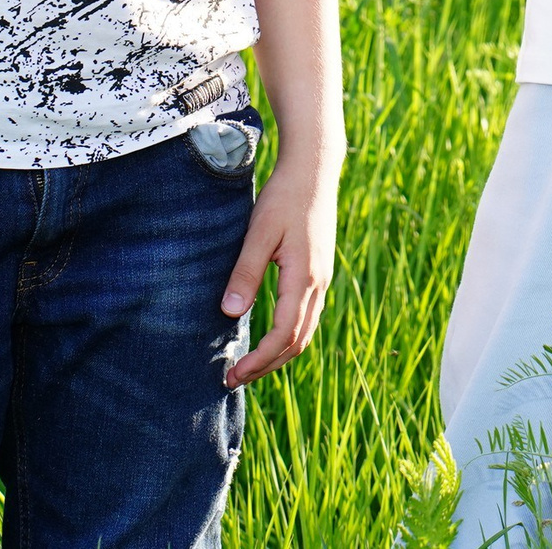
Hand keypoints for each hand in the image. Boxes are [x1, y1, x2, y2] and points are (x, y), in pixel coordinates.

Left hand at [219, 159, 338, 385]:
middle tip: (234, 379)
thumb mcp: (259, 232)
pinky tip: (269, 336)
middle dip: (267, 365)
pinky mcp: (318, 272)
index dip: (259, 359)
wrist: (314, 171)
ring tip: (249, 366)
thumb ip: (246, 273)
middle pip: (297, 341)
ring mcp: (321, 279)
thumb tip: (230, 313)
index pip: (284, 334)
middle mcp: (318, 284)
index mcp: (304, 277)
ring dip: (278, 354)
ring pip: (305, 331)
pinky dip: (288, 336)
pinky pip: (307, 316)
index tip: (233, 374)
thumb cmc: (284, 198)